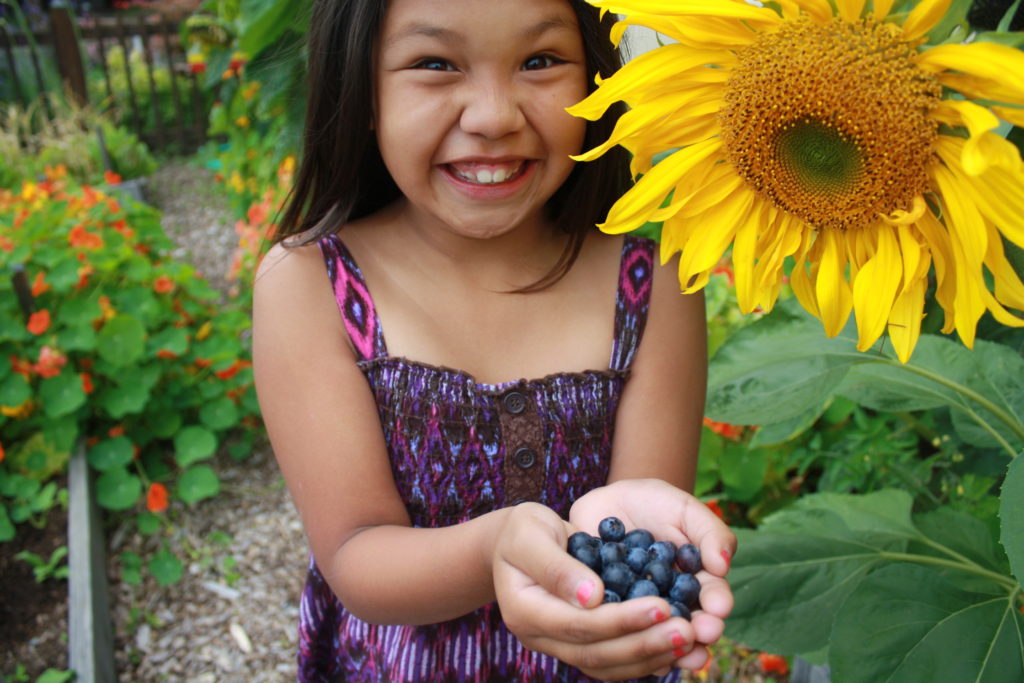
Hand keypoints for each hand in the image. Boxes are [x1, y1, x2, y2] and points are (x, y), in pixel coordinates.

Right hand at [491, 502, 694, 680]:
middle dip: (644, 642)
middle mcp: (540, 638)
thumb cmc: (524, 530)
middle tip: (688, 629)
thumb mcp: (531, 534)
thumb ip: (556, 565)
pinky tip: (676, 648)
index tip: (661, 605)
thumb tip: (592, 597)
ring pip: (608, 665)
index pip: (577, 624)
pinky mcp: (579, 645)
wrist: (519, 542)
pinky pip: (614, 662)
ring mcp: (559, 646)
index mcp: (525, 610)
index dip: (620, 619)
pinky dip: (646, 657)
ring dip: (651, 655)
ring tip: (690, 640)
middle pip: (596, 653)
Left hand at [569, 478, 736, 670]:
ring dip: (661, 640)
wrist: (609, 502)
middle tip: (700, 633)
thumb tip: (723, 564)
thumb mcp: (686, 509)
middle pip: (686, 623)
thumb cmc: (656, 504)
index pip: (712, 597)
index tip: (719, 608)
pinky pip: (613, 622)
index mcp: (697, 583)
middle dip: (695, 631)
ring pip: (652, 631)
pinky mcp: (607, 608)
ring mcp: (639, 610)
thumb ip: (709, 533)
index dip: (716, 603)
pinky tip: (623, 637)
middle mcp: (671, 603)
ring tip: (668, 644)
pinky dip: (619, 630)